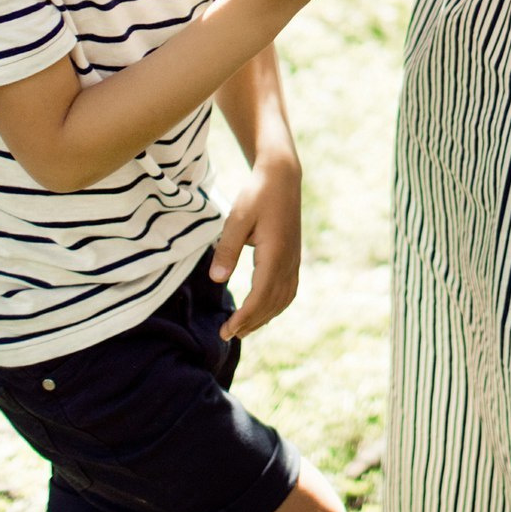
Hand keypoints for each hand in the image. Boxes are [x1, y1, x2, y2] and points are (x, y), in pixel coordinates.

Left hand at [211, 150, 302, 339]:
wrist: (282, 177)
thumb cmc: (257, 195)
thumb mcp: (237, 219)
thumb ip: (227, 250)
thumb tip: (217, 280)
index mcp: (275, 254)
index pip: (260, 297)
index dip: (244, 317)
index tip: (226, 330)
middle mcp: (288, 261)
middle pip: (272, 303)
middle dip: (251, 323)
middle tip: (227, 334)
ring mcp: (294, 260)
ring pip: (282, 299)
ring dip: (264, 317)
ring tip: (243, 328)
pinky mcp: (293, 257)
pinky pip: (288, 290)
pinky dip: (275, 305)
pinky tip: (263, 309)